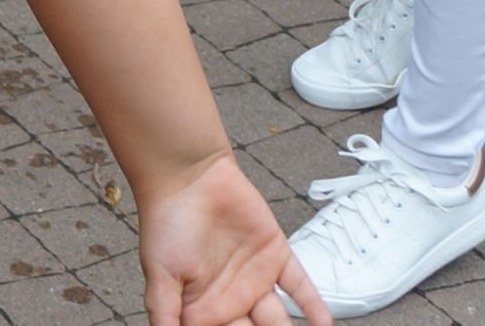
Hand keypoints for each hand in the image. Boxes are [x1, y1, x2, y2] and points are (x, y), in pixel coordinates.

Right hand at [139, 151, 328, 325]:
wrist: (188, 173)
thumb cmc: (166, 222)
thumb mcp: (159, 276)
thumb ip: (165, 316)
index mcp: (203, 312)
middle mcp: (232, 301)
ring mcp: (256, 279)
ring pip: (279, 320)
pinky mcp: (275, 255)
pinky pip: (299, 286)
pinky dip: (314, 306)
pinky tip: (324, 325)